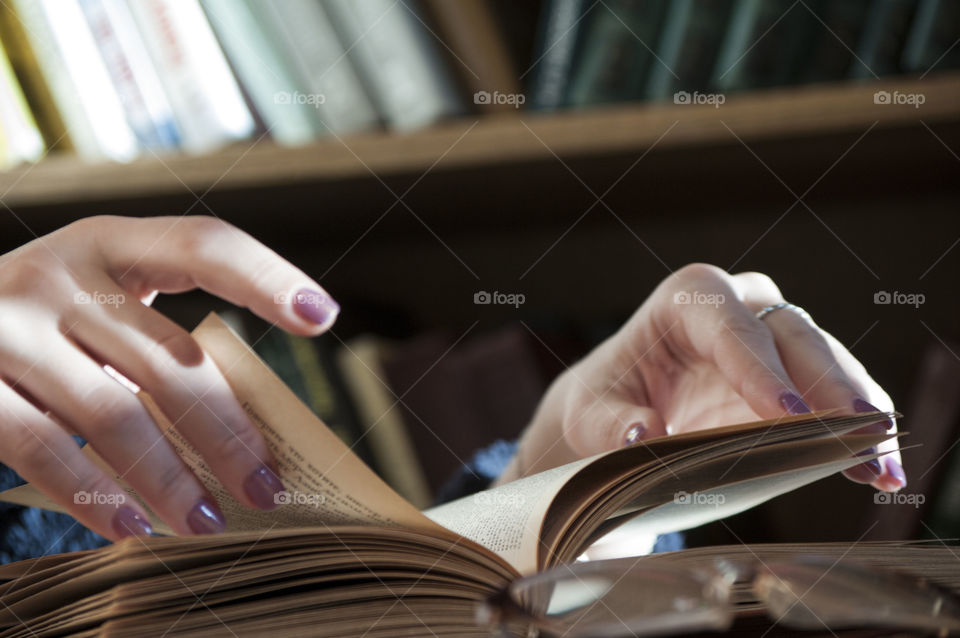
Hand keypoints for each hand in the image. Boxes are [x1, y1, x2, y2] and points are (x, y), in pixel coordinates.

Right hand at [0, 216, 339, 538]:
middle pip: (172, 357)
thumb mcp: (95, 308)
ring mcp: (6, 325)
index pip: (204, 245)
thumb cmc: (40, 328)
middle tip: (265, 487)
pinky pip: (42, 446)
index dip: (267, 277)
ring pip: (114, 411)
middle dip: (228, 433)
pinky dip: (93, 493)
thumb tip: (246, 431)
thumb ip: (156, 343)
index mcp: (110, 245)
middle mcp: (59, 273)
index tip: (322, 318)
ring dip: (171, 477)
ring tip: (207, 522)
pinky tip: (133, 525)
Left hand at [499, 263, 902, 491]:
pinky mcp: (794, 372)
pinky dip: (858, 428)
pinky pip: (836, 392)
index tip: (787, 414)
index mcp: (685, 299)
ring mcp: (772, 335)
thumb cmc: (604, 404)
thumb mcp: (589, 416)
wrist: (623, 410)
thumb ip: (611, 425)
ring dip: (858, 412)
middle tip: (858, 434)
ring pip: (828, 361)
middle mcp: (738, 304)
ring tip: (880, 464)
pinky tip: (876, 467)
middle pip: (793, 337)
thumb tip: (643, 434)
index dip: (760, 370)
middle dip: (830, 388)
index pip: (730, 328)